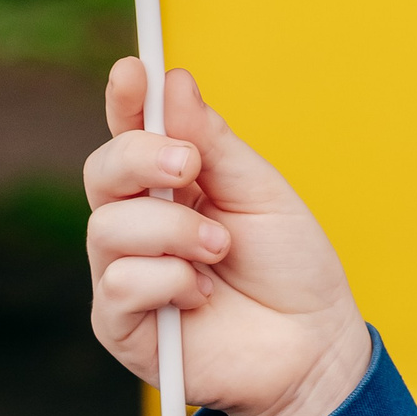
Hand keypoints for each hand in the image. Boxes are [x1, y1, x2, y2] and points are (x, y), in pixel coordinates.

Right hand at [85, 61, 370, 415]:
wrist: (313, 345)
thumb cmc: (290, 266)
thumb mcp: (261, 192)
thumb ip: (214, 143)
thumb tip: (173, 81)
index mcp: (171, 186)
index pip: (132, 134)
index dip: (126, 101)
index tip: (133, 70)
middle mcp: (139, 226)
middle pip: (102, 172)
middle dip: (141, 157)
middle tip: (189, 164)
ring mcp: (125, 275)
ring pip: (108, 228)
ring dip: (174, 230)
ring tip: (221, 248)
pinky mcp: (122, 326)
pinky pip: (120, 284)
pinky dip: (169, 281)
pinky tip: (202, 295)